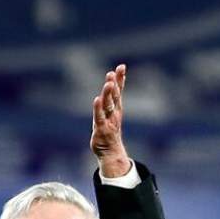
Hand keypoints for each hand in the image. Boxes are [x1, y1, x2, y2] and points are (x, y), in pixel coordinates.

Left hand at [90, 64, 131, 178]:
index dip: (120, 79)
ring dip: (108, 94)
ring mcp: (108, 121)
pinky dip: (98, 108)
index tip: (121, 66)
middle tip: (113, 73)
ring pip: (108, 105)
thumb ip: (111, 99)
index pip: (119, 91)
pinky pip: (99, 117)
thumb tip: (112, 82)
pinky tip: (97, 99)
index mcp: (117, 108)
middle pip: (114, 96)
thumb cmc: (109, 130)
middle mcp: (114, 113)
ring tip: (108, 83)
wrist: (110, 152)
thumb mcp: (111, 114)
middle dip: (114, 84)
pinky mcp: (101, 129)